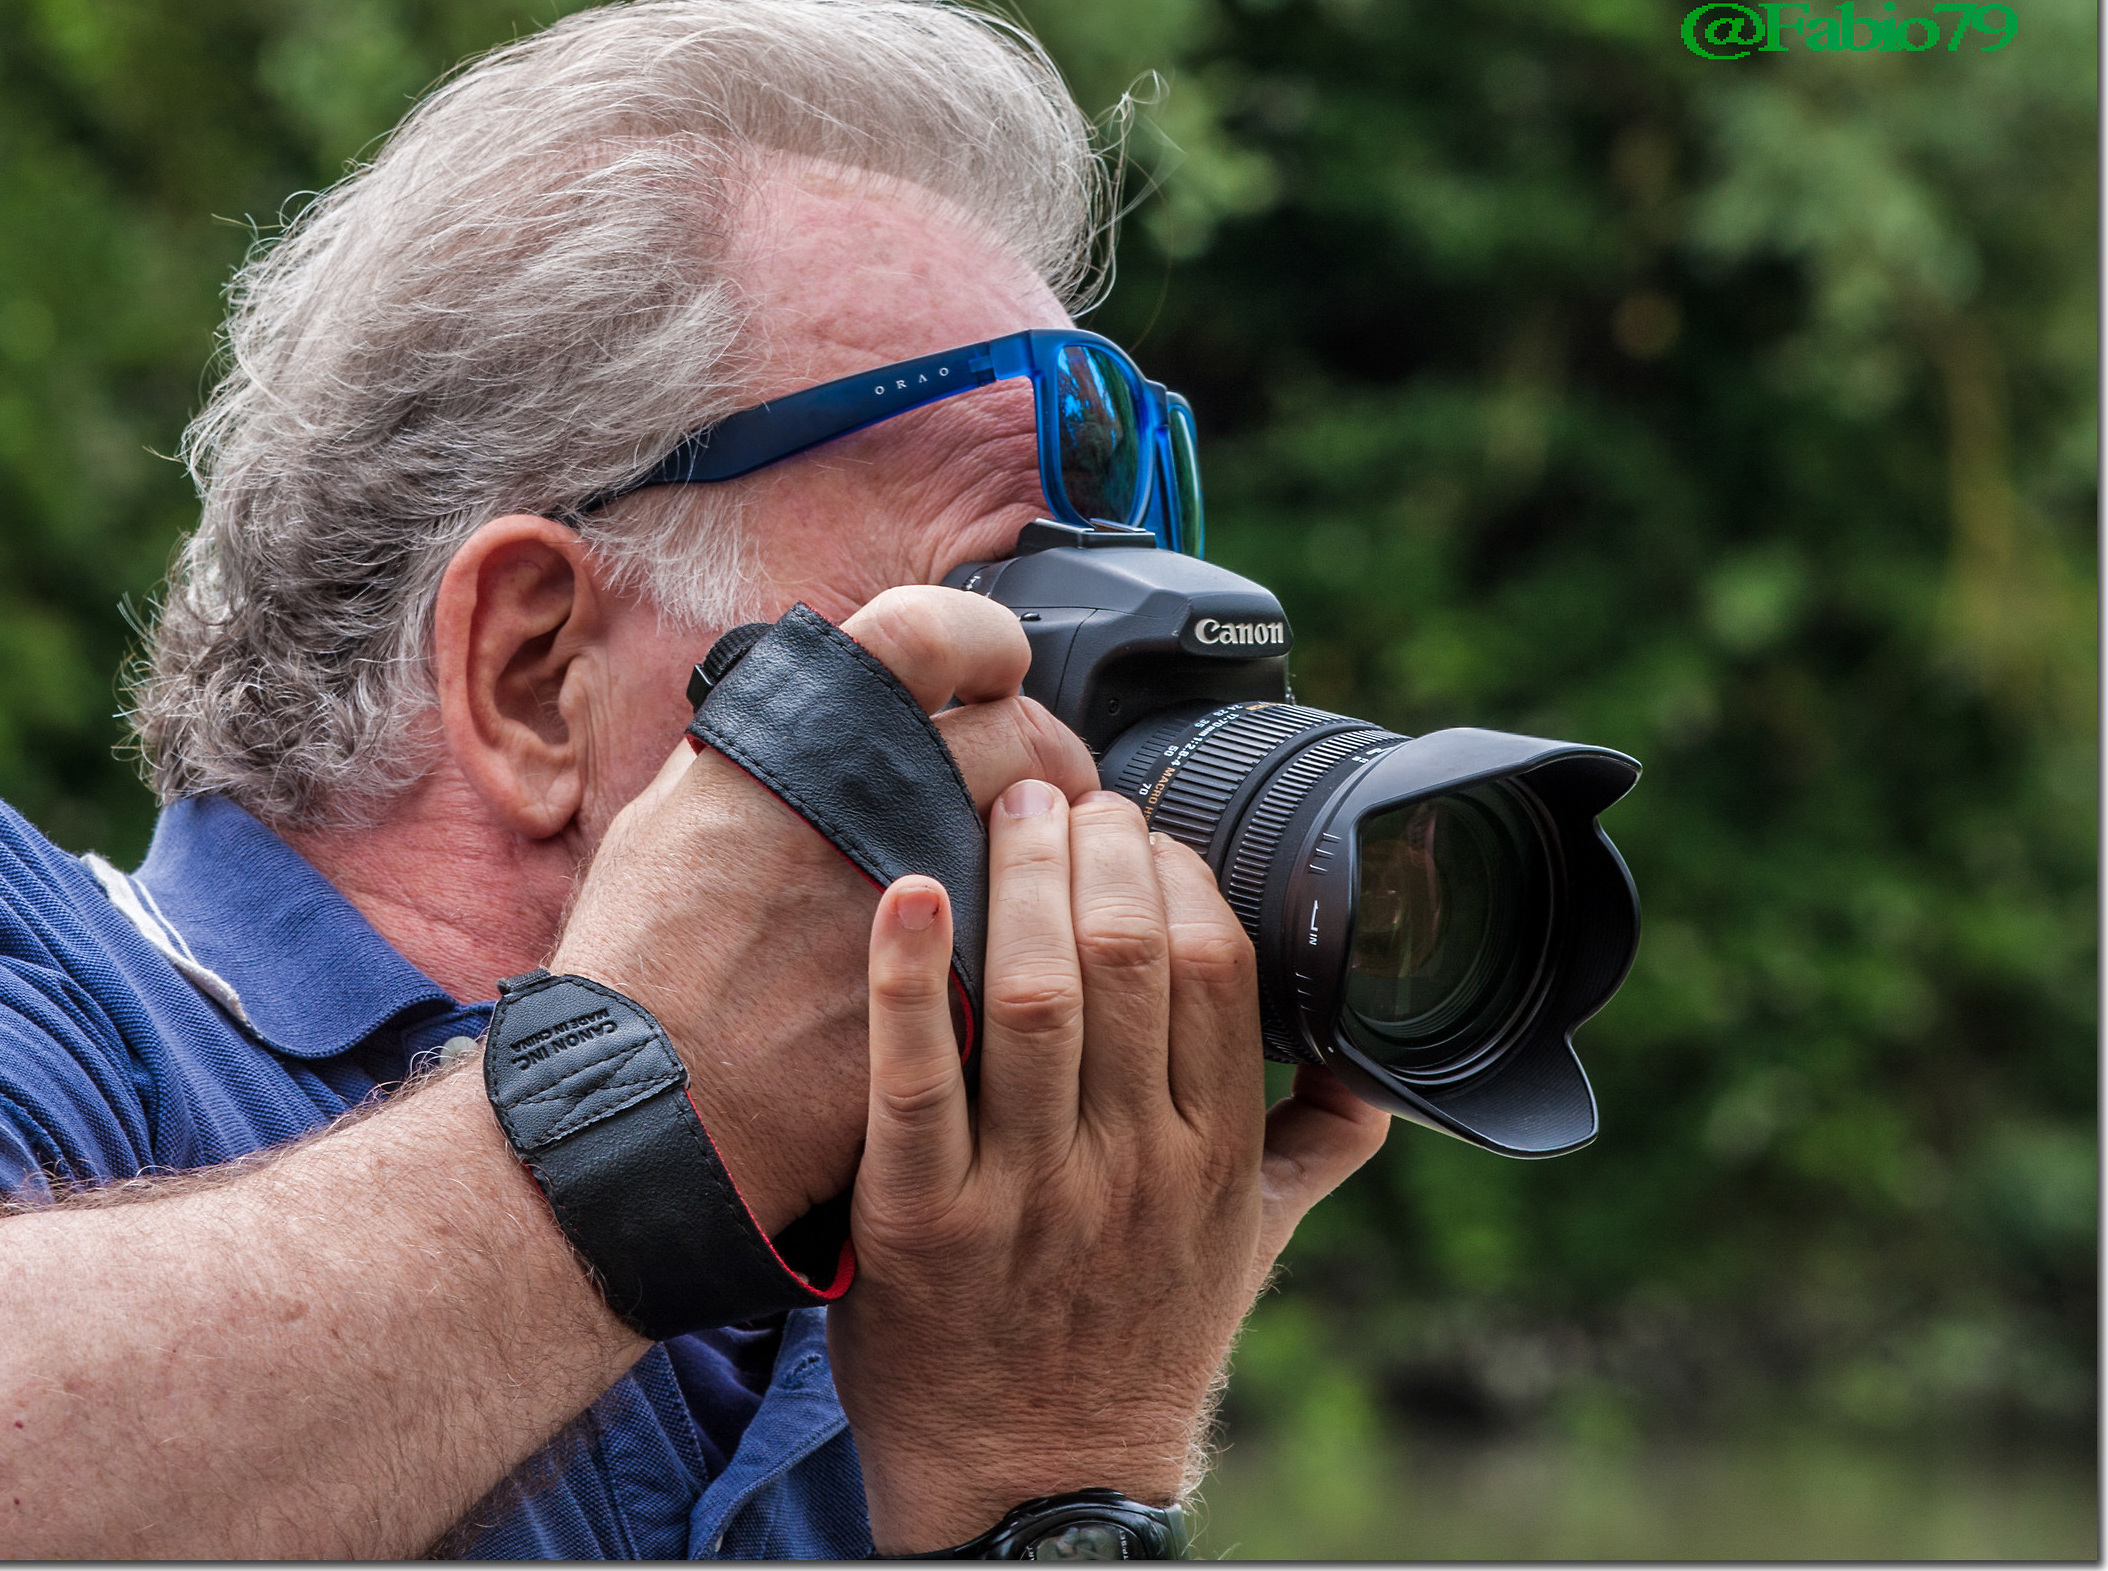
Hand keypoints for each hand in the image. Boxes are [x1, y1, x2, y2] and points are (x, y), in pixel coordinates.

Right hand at [550, 586, 1098, 1234]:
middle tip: (1046, 785)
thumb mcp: (670, 816)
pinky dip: (1041, 936)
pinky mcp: (964, 989)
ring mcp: (930, 895)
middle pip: (1023, 733)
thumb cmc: (639, 968)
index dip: (982, 639)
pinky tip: (1023, 952)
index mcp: (802, 738)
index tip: (995, 665)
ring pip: (1048, 841)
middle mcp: (875, 799)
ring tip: (1047, 871)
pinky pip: (1033, 936)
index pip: (931, 630)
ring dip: (1064, 849)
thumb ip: (758, 755)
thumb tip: (812, 717)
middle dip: (1051, 753)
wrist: (643, 1109)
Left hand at [828, 783, 1389, 1552]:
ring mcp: (1028, 1193)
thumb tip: (1377, 1074)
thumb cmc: (1138, 1346)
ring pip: (1034, 999)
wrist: (1041, 1489)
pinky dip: (906, 977)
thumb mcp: (1250, 1249)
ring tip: (1004, 807)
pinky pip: (916, 1078)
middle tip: (1060, 791)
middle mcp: (1134, 1165)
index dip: (1177, 873)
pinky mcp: (923, 1221)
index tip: (1140, 828)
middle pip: (1127, 960)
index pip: (1219, 969)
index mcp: (1217, 1154)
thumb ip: (1312, 1149)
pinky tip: (903, 892)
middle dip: (1097, 849)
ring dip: (1020, 879)